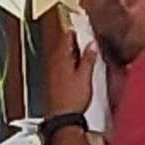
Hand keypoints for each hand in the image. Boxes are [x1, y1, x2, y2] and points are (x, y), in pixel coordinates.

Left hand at [33, 6, 92, 121]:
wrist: (62, 118)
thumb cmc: (71, 100)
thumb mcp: (85, 76)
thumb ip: (88, 58)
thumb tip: (92, 45)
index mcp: (61, 57)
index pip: (67, 35)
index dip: (78, 29)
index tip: (87, 26)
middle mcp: (54, 62)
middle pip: (64, 44)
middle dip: (77, 40)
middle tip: (89, 38)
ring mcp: (52, 71)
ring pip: (63, 54)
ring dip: (74, 52)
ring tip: (87, 52)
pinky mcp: (53, 80)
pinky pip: (62, 65)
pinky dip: (71, 62)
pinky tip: (79, 68)